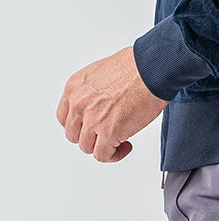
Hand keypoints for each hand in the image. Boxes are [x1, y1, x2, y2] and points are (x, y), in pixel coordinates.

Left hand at [56, 46, 167, 162]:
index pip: (64, 117)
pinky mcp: (108, 133)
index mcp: (75, 87)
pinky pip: (103, 155)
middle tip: (104, 132)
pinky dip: (114, 154)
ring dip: (102, 145)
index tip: (87, 126)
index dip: (78, 124)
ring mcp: (92, 120)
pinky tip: (124, 146)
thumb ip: (94, 89)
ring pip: (87, 147)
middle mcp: (79, 104)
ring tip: (117, 139)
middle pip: (74, 134)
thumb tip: (99, 101)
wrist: (153, 68)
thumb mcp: (103, 70)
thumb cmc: (137, 65)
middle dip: (90, 135)